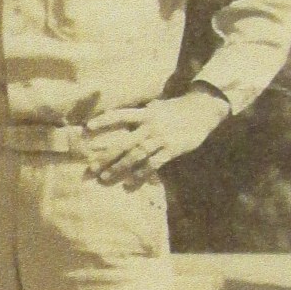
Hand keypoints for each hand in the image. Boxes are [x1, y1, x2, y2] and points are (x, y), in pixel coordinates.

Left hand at [84, 89, 230, 184]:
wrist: (203, 110)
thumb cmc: (177, 109)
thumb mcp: (158, 106)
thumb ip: (142, 113)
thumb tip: (123, 117)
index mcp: (146, 113)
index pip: (120, 115)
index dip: (104, 120)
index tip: (87, 127)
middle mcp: (151, 125)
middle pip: (124, 142)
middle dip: (107, 155)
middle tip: (91, 167)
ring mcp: (161, 138)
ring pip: (136, 155)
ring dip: (120, 167)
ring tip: (105, 177)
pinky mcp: (172, 149)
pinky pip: (153, 164)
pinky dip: (141, 174)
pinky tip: (130, 183)